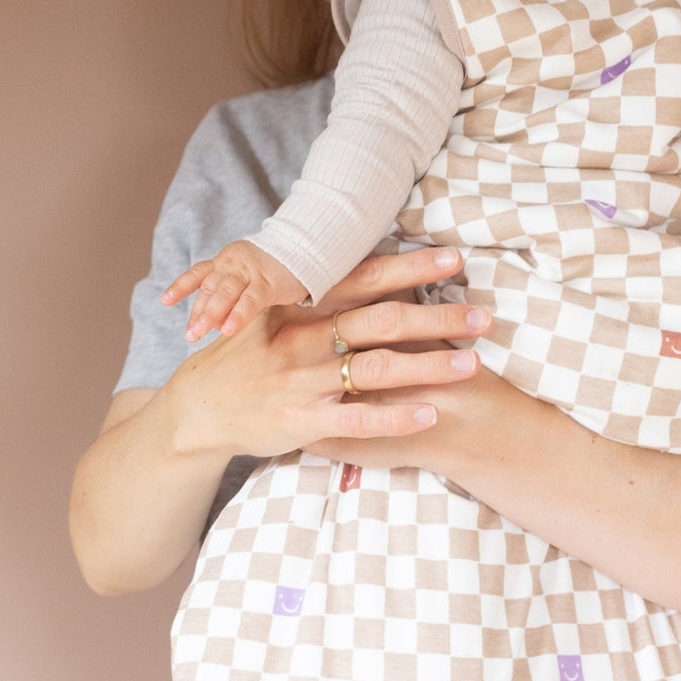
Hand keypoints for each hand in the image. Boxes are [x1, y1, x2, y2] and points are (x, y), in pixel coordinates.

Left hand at [162, 239, 309, 341]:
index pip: (198, 274)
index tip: (165, 301)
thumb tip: (211, 323)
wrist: (303, 249)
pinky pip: (250, 301)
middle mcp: (233, 264)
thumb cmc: (272, 268)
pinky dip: (237, 315)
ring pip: (225, 293)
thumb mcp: (244, 276)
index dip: (181, 287)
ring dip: (210, 314)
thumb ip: (227, 296)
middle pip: (210, 288)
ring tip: (198, 334)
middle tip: (189, 334)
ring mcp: (250, 272)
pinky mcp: (268, 283)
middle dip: (197, 312)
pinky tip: (227, 329)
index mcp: (225, 261)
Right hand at [164, 247, 490, 462]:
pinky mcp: (303, 420)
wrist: (197, 407)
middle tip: (484, 317)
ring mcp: (305, 380)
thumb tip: (365, 276)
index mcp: (302, 308)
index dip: (411, 269)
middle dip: (437, 319)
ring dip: (429, 366)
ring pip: (378, 369)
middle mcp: (306, 339)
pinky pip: (359, 420)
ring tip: (472, 363)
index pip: (365, 280)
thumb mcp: (271, 317)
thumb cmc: (243, 357)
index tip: (453, 260)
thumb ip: (315, 300)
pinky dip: (397, 417)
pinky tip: (431, 414)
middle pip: (383, 322)